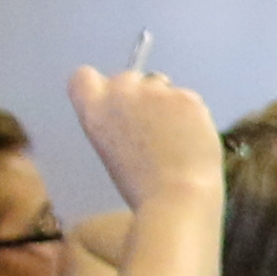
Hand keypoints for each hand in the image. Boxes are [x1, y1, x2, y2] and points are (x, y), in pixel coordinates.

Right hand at [67, 67, 220, 212]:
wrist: (176, 198)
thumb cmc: (141, 186)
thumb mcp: (111, 150)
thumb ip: (116, 122)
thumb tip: (137, 112)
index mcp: (94, 111)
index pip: (83, 77)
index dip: (100, 86)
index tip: (114, 102)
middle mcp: (121, 92)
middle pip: (130, 78)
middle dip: (142, 95)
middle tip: (154, 129)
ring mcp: (155, 92)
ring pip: (164, 88)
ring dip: (170, 105)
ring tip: (176, 142)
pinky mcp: (186, 97)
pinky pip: (189, 100)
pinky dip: (192, 116)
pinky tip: (192, 141)